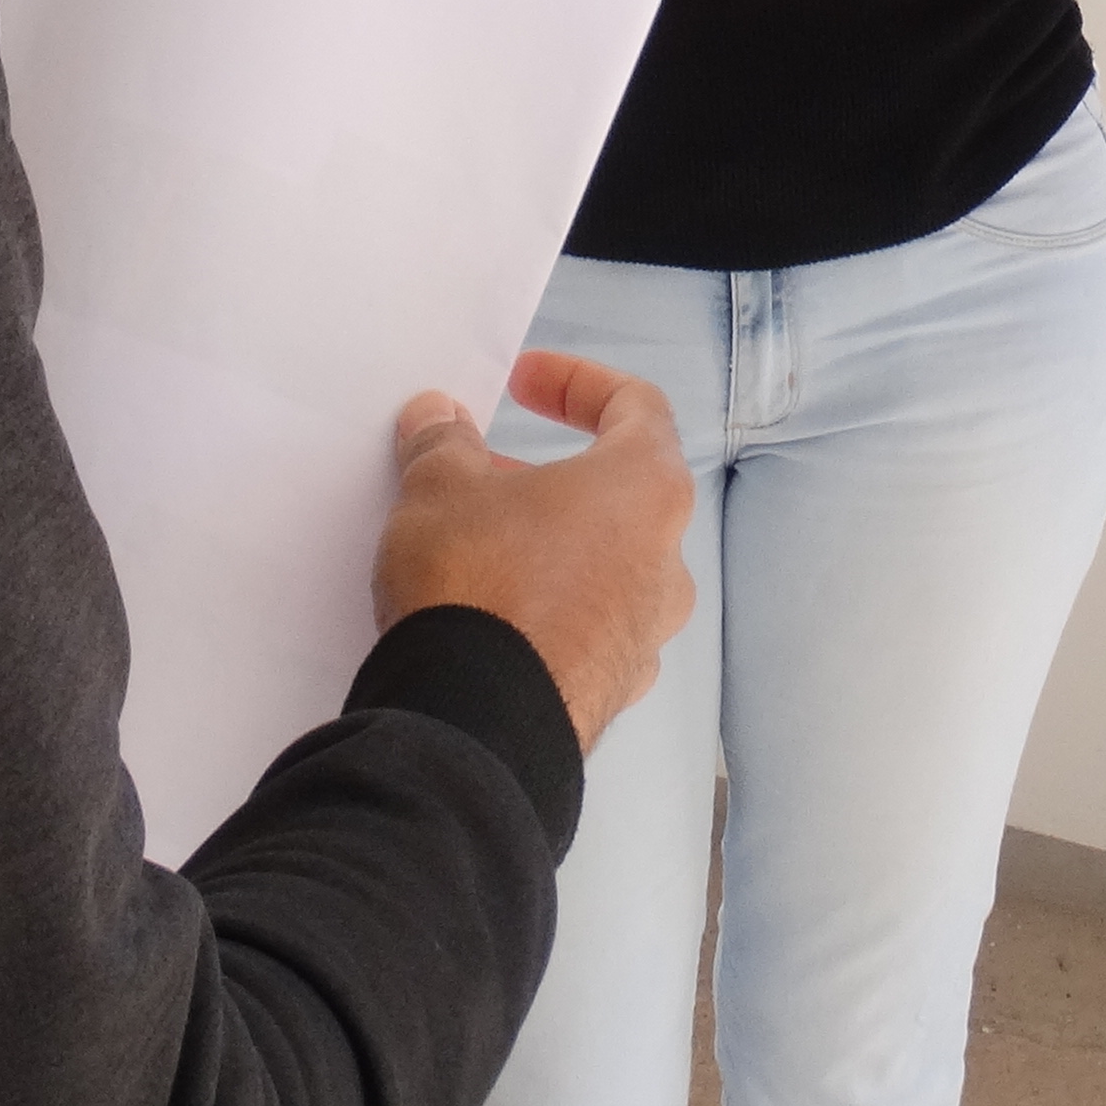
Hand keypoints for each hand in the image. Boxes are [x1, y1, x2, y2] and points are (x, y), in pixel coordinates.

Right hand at [375, 350, 695, 748]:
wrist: (477, 723)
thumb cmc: (477, 583)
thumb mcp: (440, 488)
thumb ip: (443, 442)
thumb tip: (438, 418)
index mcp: (646, 489)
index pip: (637, 407)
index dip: (578, 383)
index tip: (523, 382)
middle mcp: (667, 560)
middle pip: (618, 491)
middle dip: (546, 473)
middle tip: (478, 471)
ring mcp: (647, 633)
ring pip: (606, 562)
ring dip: (550, 541)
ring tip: (478, 542)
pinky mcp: (613, 689)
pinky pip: (588, 625)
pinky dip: (548, 604)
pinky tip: (492, 611)